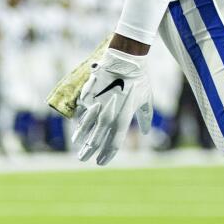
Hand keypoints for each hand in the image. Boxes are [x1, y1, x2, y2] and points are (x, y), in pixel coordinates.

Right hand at [73, 47, 152, 165]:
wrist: (125, 61)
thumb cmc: (139, 80)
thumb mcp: (146, 100)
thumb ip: (145, 118)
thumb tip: (145, 131)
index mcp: (123, 120)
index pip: (113, 144)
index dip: (106, 156)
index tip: (100, 163)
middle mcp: (109, 117)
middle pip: (96, 141)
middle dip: (88, 152)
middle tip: (83, 159)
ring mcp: (96, 108)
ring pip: (85, 129)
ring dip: (80, 139)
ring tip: (77, 144)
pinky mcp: (88, 98)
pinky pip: (83, 113)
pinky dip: (81, 122)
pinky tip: (78, 128)